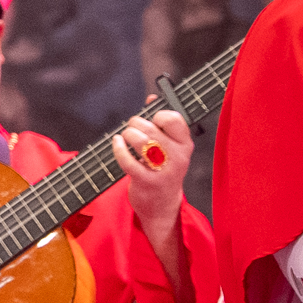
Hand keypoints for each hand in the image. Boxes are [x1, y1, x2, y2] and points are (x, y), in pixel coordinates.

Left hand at [111, 108, 192, 232]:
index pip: (173, 118)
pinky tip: (117, 143)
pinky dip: (118, 148)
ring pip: (139, 140)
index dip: (157, 115)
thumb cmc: (163, 170)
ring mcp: (163, 170)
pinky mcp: (147, 181)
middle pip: (151, 127)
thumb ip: (162, 122)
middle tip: (133, 129)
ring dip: (127, 135)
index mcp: (185, 144)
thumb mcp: (169, 146)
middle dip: (135, 124)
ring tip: (126, 138)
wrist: (162, 205)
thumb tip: (152, 97)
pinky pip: (127, 159)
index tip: (152, 121)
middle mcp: (177, 156)